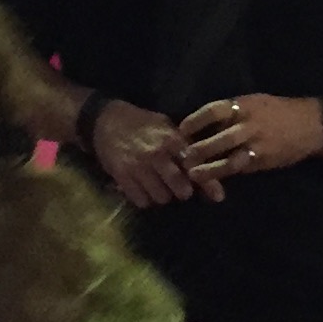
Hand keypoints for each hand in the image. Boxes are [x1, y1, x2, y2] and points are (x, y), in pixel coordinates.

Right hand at [88, 97, 207, 206]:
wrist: (104, 120)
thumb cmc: (140, 123)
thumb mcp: (165, 125)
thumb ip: (183, 144)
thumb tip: (206, 162)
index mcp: (171, 139)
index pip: (195, 166)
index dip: (208, 183)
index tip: (218, 197)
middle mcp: (156, 154)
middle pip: (180, 189)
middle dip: (183, 192)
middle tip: (182, 190)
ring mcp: (138, 167)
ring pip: (161, 198)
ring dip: (163, 196)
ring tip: (160, 187)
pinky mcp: (122, 177)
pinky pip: (141, 200)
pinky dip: (145, 199)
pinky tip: (144, 189)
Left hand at [178, 94, 322, 183]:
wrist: (311, 124)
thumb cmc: (279, 111)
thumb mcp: (255, 102)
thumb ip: (233, 112)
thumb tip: (206, 122)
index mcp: (244, 106)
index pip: (213, 111)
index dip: (194, 121)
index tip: (180, 130)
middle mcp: (249, 124)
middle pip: (217, 138)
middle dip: (197, 149)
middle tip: (181, 157)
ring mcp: (257, 143)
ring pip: (228, 158)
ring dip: (208, 168)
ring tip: (193, 175)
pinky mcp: (264, 160)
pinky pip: (241, 168)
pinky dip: (227, 174)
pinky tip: (215, 180)